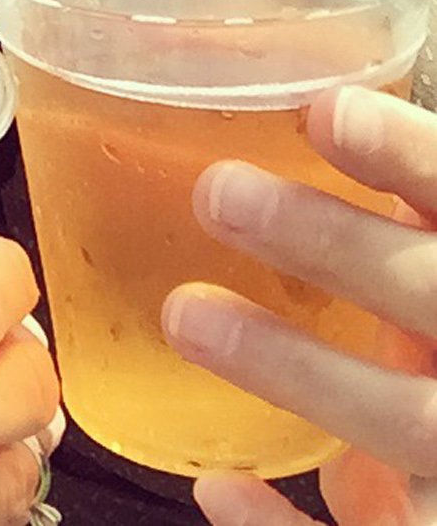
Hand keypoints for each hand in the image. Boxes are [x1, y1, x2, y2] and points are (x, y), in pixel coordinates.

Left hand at [157, 85, 436, 525]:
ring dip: (298, 369)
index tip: (325, 110)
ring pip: (413, 423)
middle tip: (217, 191)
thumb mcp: (434, 289)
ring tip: (186, 314)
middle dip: (335, 243)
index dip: (406, 154)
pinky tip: (220, 490)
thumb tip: (301, 170)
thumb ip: (398, 260)